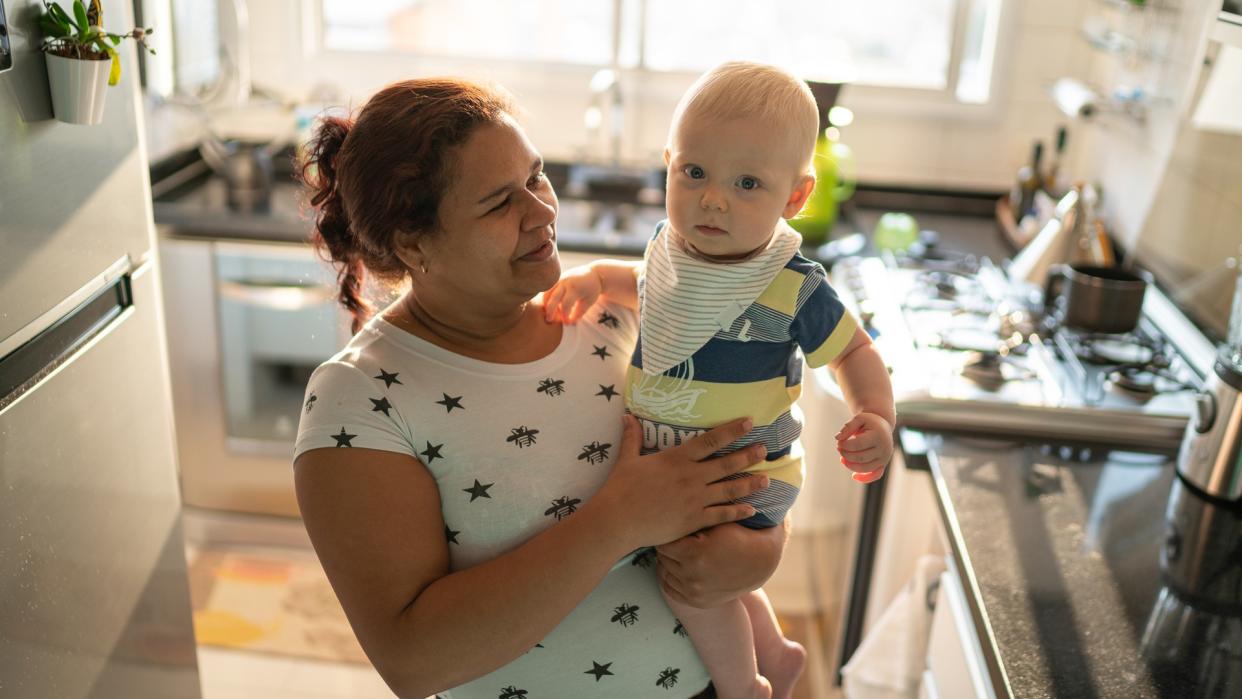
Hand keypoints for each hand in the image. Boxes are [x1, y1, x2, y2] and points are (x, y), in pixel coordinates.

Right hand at [543, 265, 601, 323]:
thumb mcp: (588, 301)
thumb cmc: (592, 289)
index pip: (566, 304)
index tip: (566, 323)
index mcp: (575, 288)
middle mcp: (565, 282)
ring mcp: (559, 279)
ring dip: (545, 304)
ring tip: (548, 313)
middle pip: (553, 297)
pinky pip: (547, 289)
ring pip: (547, 292)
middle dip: (550, 310)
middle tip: (549, 321)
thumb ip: (579, 312)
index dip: (564, 315)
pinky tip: (550, 307)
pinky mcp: (556, 280)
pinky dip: (546, 299)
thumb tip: (569, 322)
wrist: (593, 273)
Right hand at [592, 416, 768, 550]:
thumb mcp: (627, 459)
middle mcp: (691, 477)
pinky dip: (738, 512)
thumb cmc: (620, 488)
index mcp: (677, 458)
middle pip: (727, 464)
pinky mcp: (694, 520)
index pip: (711, 440)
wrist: (618, 520)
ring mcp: (695, 499)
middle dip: (748, 455)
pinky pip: (721, 515)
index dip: (732, 430)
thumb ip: (633, 437)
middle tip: (765, 450)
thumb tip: (627, 416)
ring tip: (767, 480)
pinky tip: (752, 509)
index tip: (749, 422)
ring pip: (730, 489)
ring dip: (750, 484)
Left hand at [655, 519, 787, 608]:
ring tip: (678, 551)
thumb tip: (666, 503)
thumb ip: (692, 515)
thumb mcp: (716, 520)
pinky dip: (672, 578)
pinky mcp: (698, 601)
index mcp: (695, 553)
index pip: (663, 542)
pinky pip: (670, 589)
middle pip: (663, 557)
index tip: (671, 527)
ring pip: (665, 572)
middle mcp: (693, 575)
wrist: (762, 560)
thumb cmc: (738, 534)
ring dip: (669, 562)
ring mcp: (695, 592)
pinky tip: (679, 567)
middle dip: (668, 546)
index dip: (668, 533)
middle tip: (675, 537)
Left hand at [836, 412, 893, 482]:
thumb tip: (837, 438)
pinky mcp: (883, 464)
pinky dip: (865, 478)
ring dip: (851, 465)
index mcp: (878, 436)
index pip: (857, 445)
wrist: (883, 425)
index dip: (844, 445)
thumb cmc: (869, 422)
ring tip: (842, 458)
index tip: (838, 442)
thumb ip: (848, 427)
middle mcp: (884, 449)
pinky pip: (876, 475)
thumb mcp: (859, 419)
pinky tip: (854, 476)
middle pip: (860, 458)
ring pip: (866, 468)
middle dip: (846, 455)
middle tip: (839, 448)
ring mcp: (884, 458)